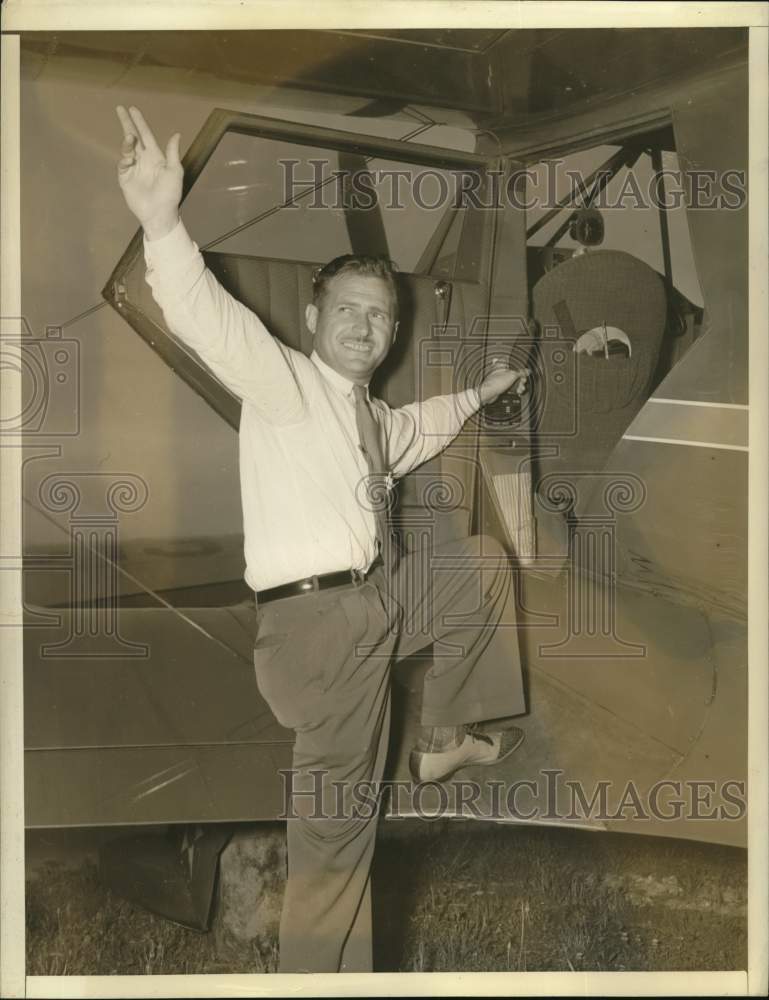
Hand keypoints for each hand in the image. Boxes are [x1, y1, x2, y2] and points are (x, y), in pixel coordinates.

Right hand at [116, 106, 181, 239]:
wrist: (159, 213)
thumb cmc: (170, 194)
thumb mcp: (175, 172)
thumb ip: (173, 153)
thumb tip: (176, 134)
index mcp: (155, 156)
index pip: (146, 135)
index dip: (139, 122)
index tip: (133, 109)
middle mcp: (143, 159)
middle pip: (133, 137)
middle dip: (127, 123)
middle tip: (120, 108)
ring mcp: (133, 168)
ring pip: (127, 148)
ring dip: (127, 141)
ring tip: (130, 137)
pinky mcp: (125, 178)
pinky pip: (123, 163)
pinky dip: (125, 158)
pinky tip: (130, 157)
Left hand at [477, 366, 529, 405]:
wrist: (488, 393)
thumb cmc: (496, 383)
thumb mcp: (512, 375)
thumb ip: (521, 373)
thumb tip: (527, 371)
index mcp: (501, 364)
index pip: (513, 363)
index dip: (520, 368)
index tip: (525, 372)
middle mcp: (499, 370)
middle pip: (513, 373)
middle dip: (520, 378)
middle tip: (523, 381)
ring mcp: (499, 378)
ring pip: (511, 380)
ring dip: (517, 384)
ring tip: (520, 388)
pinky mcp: (499, 386)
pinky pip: (508, 386)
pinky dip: (513, 388)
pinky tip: (517, 391)